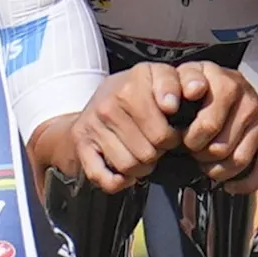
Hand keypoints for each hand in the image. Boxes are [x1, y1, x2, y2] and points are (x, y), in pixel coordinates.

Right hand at [27, 63, 183, 193]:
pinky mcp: (81, 145)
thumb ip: (176, 83)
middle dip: (158, 152)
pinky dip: (118, 181)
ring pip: (128, 166)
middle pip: (147, 152)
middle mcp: (108, 106)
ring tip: (143, 152)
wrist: (101, 96)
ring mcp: (93, 127)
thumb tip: (171, 104)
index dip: (173, 138)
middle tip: (157, 143)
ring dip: (142, 167)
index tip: (172, 132)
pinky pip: (103, 177)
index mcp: (131, 86)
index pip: (162, 133)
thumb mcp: (161, 75)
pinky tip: (126, 173)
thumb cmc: (139, 90)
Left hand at [174, 61, 257, 196]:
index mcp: (223, 80)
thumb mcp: (187, 80)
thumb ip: (173, 88)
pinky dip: (241, 183)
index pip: (208, 122)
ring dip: (217, 170)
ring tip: (206, 162)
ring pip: (238, 160)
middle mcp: (246, 97)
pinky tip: (228, 182)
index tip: (184, 140)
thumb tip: (168, 106)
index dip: (191, 136)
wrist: (238, 93)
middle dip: (200, 154)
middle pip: (219, 145)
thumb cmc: (205, 91)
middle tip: (193, 150)